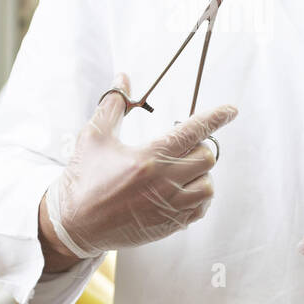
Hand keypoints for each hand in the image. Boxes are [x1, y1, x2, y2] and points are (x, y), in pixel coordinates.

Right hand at [44, 71, 237, 257]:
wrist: (73, 224)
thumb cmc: (82, 179)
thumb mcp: (94, 136)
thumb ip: (113, 105)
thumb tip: (123, 78)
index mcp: (148, 158)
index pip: (194, 131)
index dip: (216, 117)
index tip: (230, 110)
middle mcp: (163, 183)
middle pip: (207, 157)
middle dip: (200, 146)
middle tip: (183, 146)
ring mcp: (169, 207)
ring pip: (208, 185)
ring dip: (201, 174)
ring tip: (181, 170)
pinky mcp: (170, 225)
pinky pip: (201, 209)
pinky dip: (198, 197)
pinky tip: (182, 191)